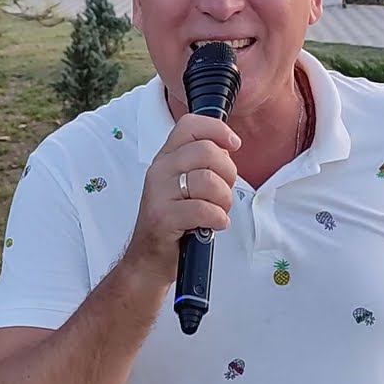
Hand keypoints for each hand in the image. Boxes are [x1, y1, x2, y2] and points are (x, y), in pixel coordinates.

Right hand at [123, 114, 239, 285]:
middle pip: (207, 152)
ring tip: (217, 211)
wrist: (149, 257)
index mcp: (167, 158)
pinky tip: (213, 224)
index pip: (190, 126)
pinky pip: (204, 209)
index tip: (233, 145)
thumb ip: (203, 163)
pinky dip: (217, 218)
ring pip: (209, 181)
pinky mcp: (162, 217)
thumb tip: (227, 148)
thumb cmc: (175, 220)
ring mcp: (158, 193)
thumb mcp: (185, 184)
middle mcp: (160, 170)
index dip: (217, 130)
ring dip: (224, 200)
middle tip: (223, 193)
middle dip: (228, 174)